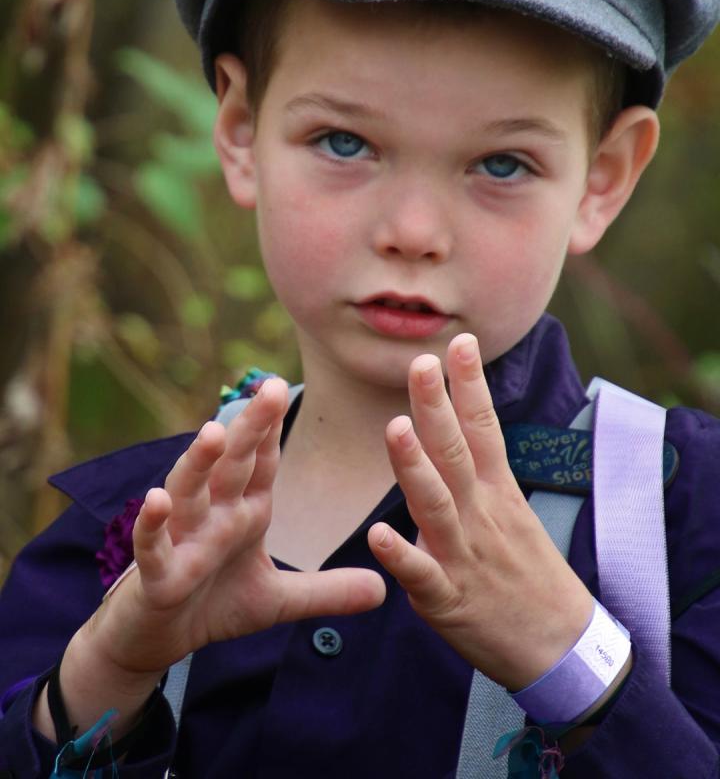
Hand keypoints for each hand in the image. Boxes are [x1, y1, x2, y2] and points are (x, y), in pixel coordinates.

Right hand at [90, 377, 385, 677]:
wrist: (154, 641)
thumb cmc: (209, 605)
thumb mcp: (277, 600)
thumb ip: (327, 591)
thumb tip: (384, 590)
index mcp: (242, 512)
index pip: (261, 463)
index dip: (272, 428)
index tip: (285, 387)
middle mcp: (212, 516)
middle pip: (232, 465)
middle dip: (250, 427)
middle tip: (271, 388)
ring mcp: (181, 540)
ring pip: (187, 492)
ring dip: (198, 463)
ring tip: (213, 432)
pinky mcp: (155, 575)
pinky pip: (152, 545)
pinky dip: (153, 523)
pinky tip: (157, 500)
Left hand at [368, 334, 593, 689]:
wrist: (561, 647)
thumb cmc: (529, 574)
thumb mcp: (512, 512)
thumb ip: (478, 473)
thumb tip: (451, 427)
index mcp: (497, 492)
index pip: (484, 427)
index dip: (471, 384)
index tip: (461, 341)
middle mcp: (481, 515)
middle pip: (456, 453)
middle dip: (437, 407)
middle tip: (421, 363)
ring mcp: (465, 555)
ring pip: (436, 504)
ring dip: (415, 467)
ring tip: (395, 428)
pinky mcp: (449, 600)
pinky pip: (422, 575)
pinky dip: (402, 555)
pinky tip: (378, 535)